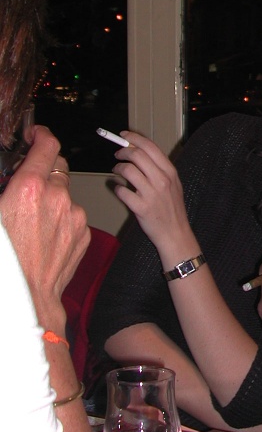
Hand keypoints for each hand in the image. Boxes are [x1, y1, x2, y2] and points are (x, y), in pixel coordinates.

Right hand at [0, 125, 87, 321]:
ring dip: (52, 198)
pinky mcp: (83, 231)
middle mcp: (57, 195)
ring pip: (65, 193)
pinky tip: (45, 235)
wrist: (26, 297)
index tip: (37, 135)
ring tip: (32, 221)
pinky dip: (61, 218)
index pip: (46, 146)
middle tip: (27, 185)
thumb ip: (5, 188)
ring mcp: (73, 213)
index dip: (42, 136)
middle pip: (57, 168)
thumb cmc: (5, 259)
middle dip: (43, 171)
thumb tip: (8, 180)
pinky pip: (73, 214)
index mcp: (30, 187)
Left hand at [111, 131, 192, 258]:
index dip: (134, 138)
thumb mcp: (173, 183)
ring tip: (116, 171)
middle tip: (117, 154)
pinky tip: (119, 190)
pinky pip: (122, 192)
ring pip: (127, 171)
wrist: (176, 233)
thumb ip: (158, 169)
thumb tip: (138, 152)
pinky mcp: (141, 208)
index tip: (124, 135)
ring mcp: (151, 194)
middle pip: (137, 155)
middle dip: (123, 151)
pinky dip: (117, 188)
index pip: (150, 147)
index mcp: (170, 171)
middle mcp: (162, 180)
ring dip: (118, 168)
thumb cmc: (172, 207)